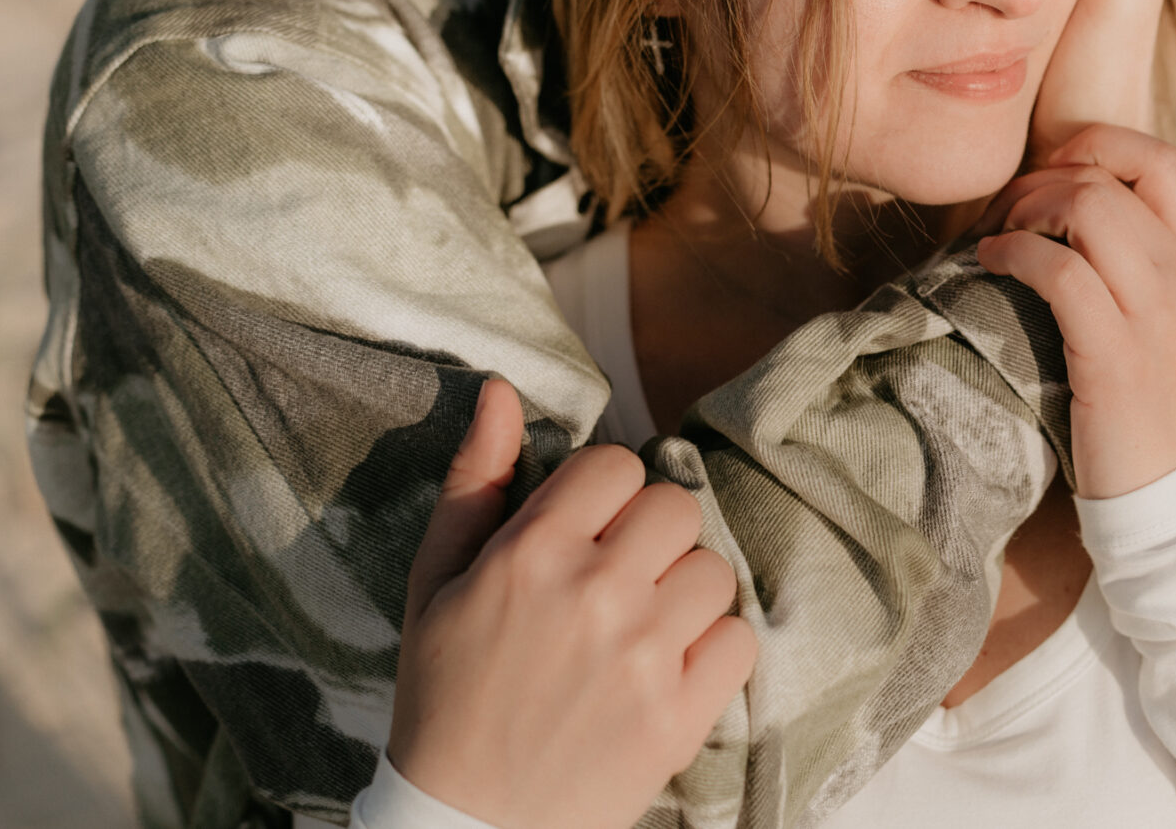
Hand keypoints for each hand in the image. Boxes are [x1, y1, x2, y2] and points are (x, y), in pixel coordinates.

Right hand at [389, 378, 756, 828]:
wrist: (465, 826)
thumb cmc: (446, 698)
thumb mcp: (435, 586)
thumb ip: (475, 481)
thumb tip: (503, 390)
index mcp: (533, 553)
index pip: (618, 465)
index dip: (606, 496)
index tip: (587, 534)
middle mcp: (597, 593)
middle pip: (675, 508)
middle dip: (649, 539)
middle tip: (615, 585)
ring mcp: (645, 653)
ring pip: (712, 570)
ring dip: (682, 595)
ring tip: (637, 633)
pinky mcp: (681, 713)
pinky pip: (739, 639)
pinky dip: (712, 652)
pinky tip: (665, 672)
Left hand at [977, 125, 1175, 497]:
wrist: (1174, 499)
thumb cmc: (1154, 410)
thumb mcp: (1169, 323)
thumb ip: (1141, 263)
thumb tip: (1072, 207)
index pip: (1161, 158)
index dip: (1097, 145)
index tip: (1050, 172)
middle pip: (1108, 177)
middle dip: (1040, 179)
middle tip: (1003, 211)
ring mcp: (1156, 313)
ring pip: (1084, 208)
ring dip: (1022, 209)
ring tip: (994, 237)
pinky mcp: (1114, 352)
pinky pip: (1056, 269)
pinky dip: (1011, 252)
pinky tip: (988, 264)